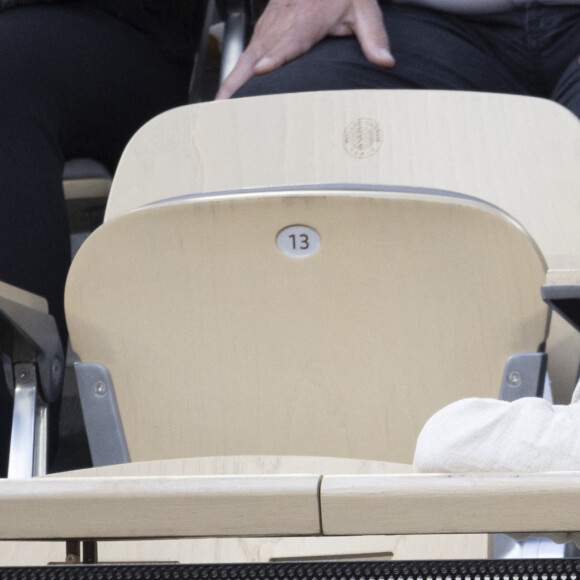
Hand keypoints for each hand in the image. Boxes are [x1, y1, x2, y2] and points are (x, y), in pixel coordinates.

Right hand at [215, 0, 393, 99]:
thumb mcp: (363, 8)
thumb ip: (373, 35)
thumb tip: (385, 61)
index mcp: (306, 19)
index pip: (289, 41)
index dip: (275, 56)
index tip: (261, 69)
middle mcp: (282, 24)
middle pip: (256, 54)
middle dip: (239, 79)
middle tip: (225, 105)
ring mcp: (269, 28)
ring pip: (245, 56)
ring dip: (230, 81)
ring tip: (219, 106)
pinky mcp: (263, 32)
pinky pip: (244, 55)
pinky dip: (233, 74)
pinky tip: (227, 94)